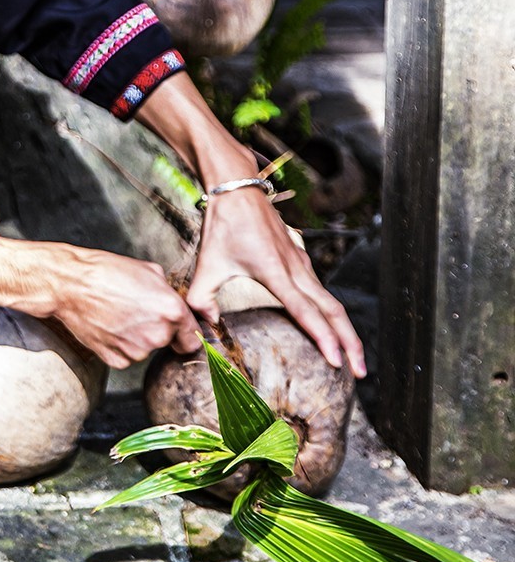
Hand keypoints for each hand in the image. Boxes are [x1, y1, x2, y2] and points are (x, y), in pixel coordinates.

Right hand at [0, 233, 202, 369]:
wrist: (71, 285)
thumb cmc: (106, 272)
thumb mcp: (148, 270)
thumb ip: (167, 292)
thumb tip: (172, 300)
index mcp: (171, 311)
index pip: (193, 338)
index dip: (186, 333)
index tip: (180, 332)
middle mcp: (158, 334)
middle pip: (169, 343)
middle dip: (159, 331)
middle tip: (137, 313)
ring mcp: (136, 350)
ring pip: (145, 350)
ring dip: (137, 338)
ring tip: (119, 315)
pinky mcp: (116, 359)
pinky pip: (126, 356)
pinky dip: (119, 345)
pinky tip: (108, 326)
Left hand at [187, 186, 366, 377]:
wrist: (238, 189)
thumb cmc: (224, 224)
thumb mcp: (206, 264)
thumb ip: (202, 299)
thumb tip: (207, 327)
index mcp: (276, 272)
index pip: (306, 312)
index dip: (323, 338)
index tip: (336, 362)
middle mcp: (296, 270)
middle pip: (333, 311)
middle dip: (350, 343)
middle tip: (360, 372)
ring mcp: (302, 264)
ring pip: (332, 302)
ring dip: (345, 330)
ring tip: (352, 358)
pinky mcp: (300, 261)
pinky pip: (322, 292)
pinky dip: (333, 314)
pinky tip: (331, 329)